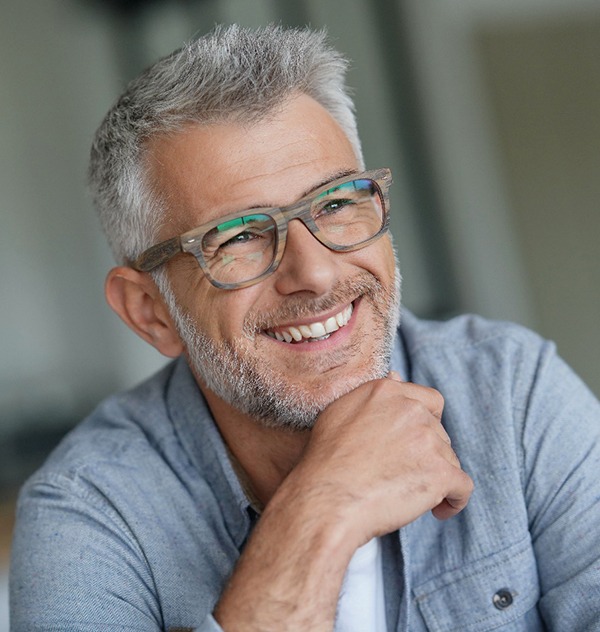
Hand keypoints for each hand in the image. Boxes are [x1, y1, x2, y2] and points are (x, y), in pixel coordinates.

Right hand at [292, 373, 473, 543]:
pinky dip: (454, 501)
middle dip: (427, 454)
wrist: (326, 499)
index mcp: (387, 392)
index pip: (430, 401)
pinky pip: (462, 487)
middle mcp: (411, 410)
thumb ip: (373, 395)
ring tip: (407, 495)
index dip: (427, 424)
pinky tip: (438, 510)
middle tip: (400, 475)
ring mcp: (428, 440)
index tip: (414, 444)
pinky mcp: (441, 472)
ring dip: (435, 477)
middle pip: (439, 433)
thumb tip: (397, 375)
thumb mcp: (340, 413)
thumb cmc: (326, 461)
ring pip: (449, 460)